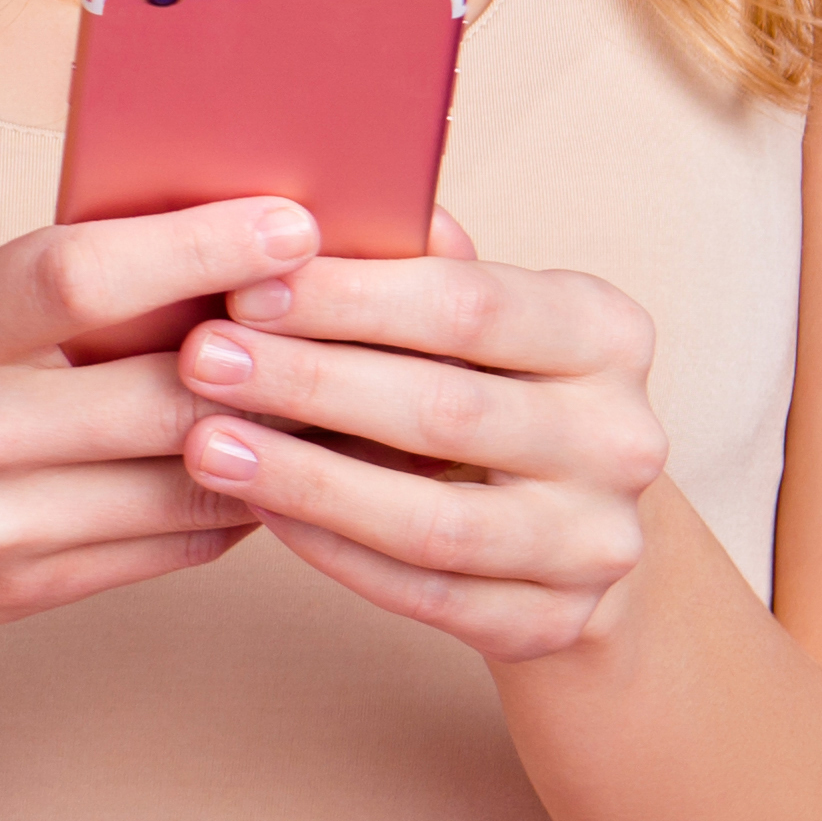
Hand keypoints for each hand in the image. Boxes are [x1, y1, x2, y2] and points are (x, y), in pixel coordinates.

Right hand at [0, 195, 318, 637]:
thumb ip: (19, 285)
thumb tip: (179, 253)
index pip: (81, 277)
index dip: (203, 248)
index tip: (293, 219)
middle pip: (164, 396)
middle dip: (273, 355)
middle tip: (349, 310)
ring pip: (186, 482)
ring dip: (267, 435)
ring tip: (326, 385)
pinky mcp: (13, 588)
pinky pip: (164, 545)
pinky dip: (223, 499)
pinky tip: (250, 456)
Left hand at [176, 209, 671, 662]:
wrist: (571, 526)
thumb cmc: (488, 386)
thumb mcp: (474, 317)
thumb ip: (409, 265)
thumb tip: (319, 198)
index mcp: (606, 333)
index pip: (470, 305)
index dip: (349, 297)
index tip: (242, 287)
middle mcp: (622, 438)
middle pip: (446, 410)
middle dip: (309, 382)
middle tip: (199, 361)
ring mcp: (597, 541)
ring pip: (435, 519)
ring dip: (307, 481)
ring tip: (205, 446)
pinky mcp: (556, 622)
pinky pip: (427, 595)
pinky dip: (335, 554)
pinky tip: (258, 514)